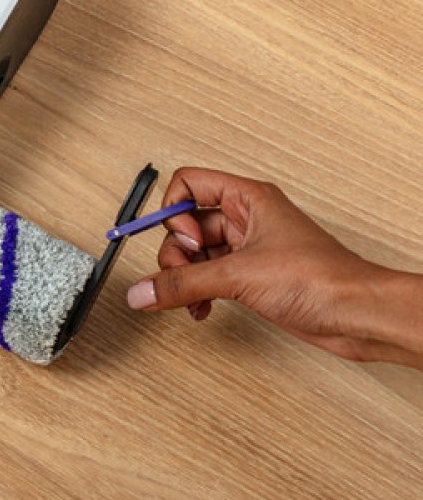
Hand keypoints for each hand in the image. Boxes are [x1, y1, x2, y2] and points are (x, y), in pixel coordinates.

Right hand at [125, 168, 422, 367]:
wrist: (358, 316)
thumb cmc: (322, 279)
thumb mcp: (239, 276)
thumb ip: (183, 283)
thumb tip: (141, 291)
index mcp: (247, 198)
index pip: (189, 184)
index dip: (175, 211)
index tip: (181, 240)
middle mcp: (246, 218)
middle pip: (186, 224)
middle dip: (177, 253)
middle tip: (184, 275)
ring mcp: (248, 248)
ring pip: (195, 254)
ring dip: (185, 279)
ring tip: (192, 299)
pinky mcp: (252, 277)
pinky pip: (208, 277)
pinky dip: (198, 293)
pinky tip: (202, 309)